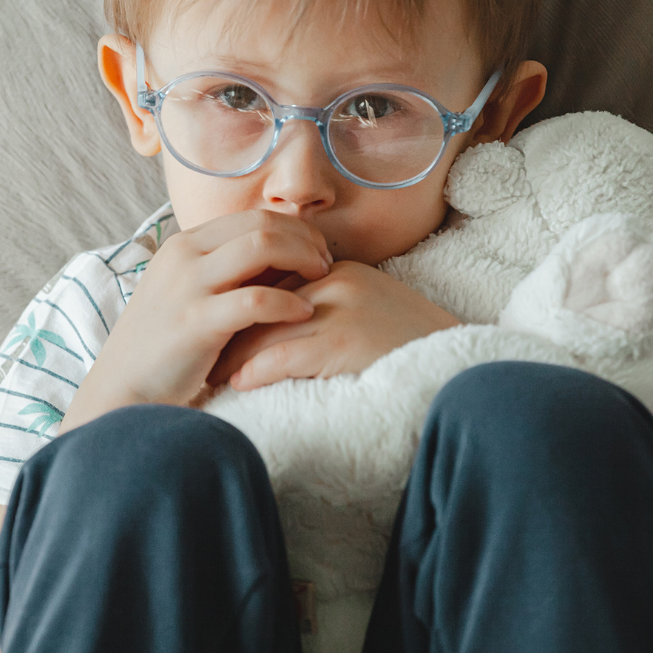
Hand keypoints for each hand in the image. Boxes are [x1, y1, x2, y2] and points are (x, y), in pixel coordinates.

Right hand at [65, 209, 332, 427]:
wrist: (123, 389)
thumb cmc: (164, 347)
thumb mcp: (189, 295)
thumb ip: (226, 274)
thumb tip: (282, 260)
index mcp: (185, 244)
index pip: (251, 217)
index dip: (293, 229)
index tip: (315, 252)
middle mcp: (185, 256)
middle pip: (261, 225)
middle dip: (304, 240)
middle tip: (325, 265)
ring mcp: (188, 286)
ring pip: (261, 247)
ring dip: (302, 260)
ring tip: (321, 282)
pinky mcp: (196, 322)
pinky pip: (255, 299)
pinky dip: (287, 302)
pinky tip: (304, 314)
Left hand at [207, 261, 460, 391]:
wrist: (455, 363)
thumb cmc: (402, 345)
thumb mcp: (360, 309)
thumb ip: (318, 305)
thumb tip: (268, 319)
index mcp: (336, 268)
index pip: (269, 278)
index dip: (236, 303)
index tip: (210, 325)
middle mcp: (335, 280)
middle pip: (261, 300)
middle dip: (226, 327)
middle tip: (197, 350)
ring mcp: (340, 309)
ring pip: (267, 329)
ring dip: (232, 353)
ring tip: (207, 372)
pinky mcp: (344, 342)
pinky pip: (285, 355)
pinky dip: (256, 370)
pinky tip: (238, 383)